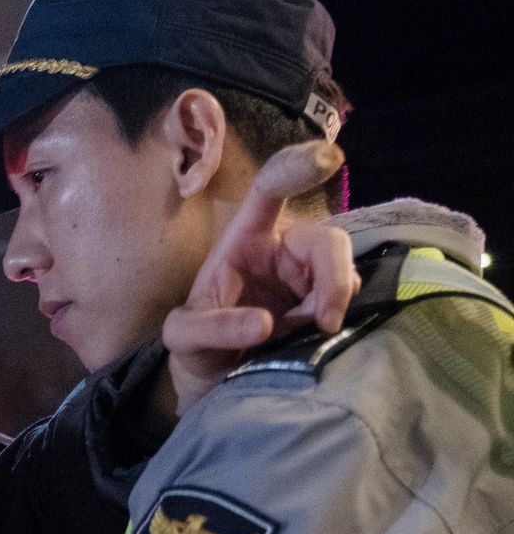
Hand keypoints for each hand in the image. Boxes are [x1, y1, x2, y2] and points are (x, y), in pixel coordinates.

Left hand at [163, 140, 360, 410]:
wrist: (215, 375)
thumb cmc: (196, 343)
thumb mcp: (184, 337)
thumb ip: (212, 328)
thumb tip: (263, 323)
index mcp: (244, 240)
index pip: (268, 194)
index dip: (294, 169)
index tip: (327, 158)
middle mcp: (282, 250)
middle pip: (325, 238)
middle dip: (333, 274)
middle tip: (324, 320)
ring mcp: (307, 274)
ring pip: (343, 268)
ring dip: (335, 300)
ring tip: (308, 333)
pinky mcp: (324, 299)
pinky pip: (348, 296)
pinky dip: (338, 316)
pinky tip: (315, 336)